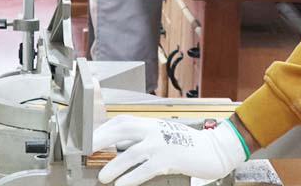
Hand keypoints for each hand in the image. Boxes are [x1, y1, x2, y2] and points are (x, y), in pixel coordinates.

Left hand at [93, 115, 246, 185]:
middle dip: (102, 139)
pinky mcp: (170, 158)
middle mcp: (155, 129)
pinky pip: (146, 168)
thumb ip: (143, 139)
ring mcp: (163, 143)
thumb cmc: (187, 146)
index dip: (104, 129)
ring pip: (132, 152)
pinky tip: (122, 185)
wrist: (214, 149)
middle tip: (86, 150)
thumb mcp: (163, 137)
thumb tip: (119, 148)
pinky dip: (132, 177)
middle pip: (122, 129)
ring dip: (115, 165)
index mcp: (152, 123)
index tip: (89, 139)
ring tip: (103, 177)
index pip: (122, 121)